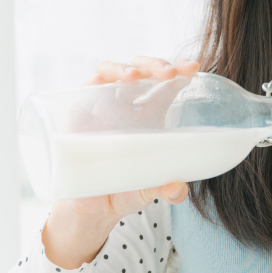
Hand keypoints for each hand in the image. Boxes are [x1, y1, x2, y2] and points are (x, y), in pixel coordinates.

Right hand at [42, 56, 199, 269]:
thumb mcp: (148, 193)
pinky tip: (106, 84)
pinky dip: (96, 81)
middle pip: (143, 71)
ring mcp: (101, 107)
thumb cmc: (124, 192)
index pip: (167, 84)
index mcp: (150, 117)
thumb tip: (178, 189)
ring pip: (113, 72)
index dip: (179, 71)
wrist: (91, 208)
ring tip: (136, 76)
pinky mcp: (79, 114)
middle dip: (156, 65)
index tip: (192, 69)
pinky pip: (85, 88)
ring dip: (125, 68)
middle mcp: (127, 107)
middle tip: (170, 73)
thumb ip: (166, 190)